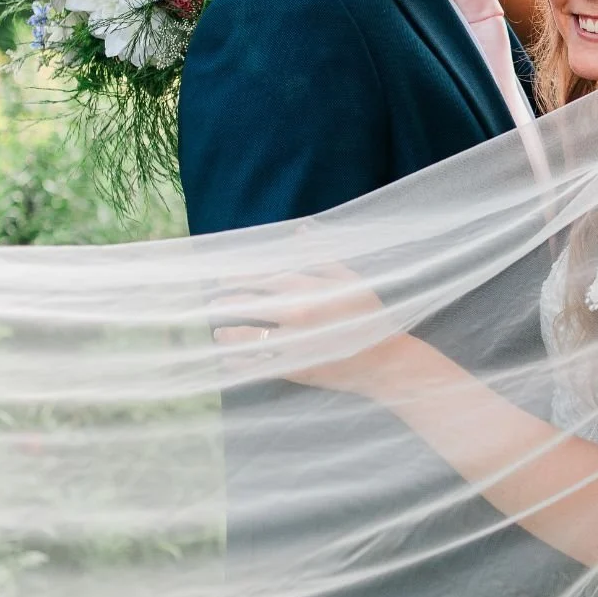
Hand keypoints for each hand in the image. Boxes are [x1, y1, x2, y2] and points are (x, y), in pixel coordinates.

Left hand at [211, 262, 406, 395]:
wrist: (385, 361)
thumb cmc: (369, 316)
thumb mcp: (351, 279)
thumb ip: (322, 254)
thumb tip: (300, 229)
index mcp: (309, 288)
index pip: (264, 278)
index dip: (239, 278)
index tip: (222, 278)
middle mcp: (297, 313)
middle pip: (251, 304)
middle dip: (228, 303)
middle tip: (212, 305)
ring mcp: (294, 342)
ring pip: (249, 336)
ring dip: (229, 335)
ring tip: (218, 335)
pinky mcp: (294, 367)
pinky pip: (259, 363)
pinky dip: (240, 362)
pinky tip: (229, 360)